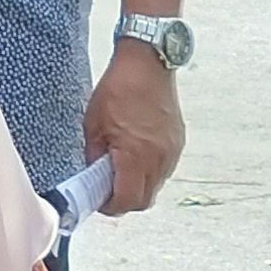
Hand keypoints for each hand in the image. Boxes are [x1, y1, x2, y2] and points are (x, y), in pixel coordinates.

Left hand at [87, 37, 184, 211]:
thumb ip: (94, 157)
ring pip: (155, 187)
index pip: (126, 201)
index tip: (98, 199)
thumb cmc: (118, 90)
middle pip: (143, 201)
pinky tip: (136, 154)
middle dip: (124, 201)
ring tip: (121, 168)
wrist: (148, 64)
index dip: (109, 206)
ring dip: (138, 186)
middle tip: (108, 188)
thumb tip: (94, 179)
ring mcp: (171, 152)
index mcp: (134, 155)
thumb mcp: (93, 124)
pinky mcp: (177, 143)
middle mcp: (157, 158)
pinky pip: (163, 170)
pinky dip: (149, 171)